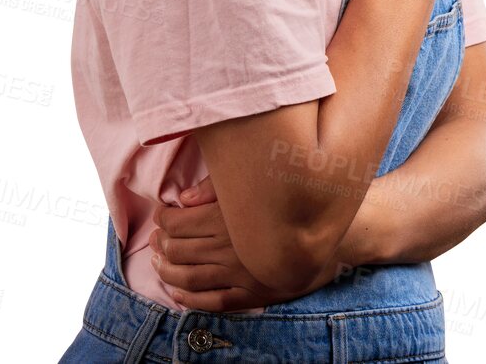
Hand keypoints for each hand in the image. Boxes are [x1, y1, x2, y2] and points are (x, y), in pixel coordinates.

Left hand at [150, 176, 307, 310]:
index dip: (163, 218)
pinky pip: (213, 302)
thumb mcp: (255, 184)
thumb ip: (217, 187)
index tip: (161, 214)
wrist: (330, 235)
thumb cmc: (289, 204)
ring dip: (167, 272)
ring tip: (157, 264)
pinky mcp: (252, 294)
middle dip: (160, 244)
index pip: (178, 222)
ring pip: (190, 278)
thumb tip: (184, 198)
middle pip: (179, 250)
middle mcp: (230, 249)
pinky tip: (178, 292)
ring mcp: (240, 275)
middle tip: (155, 239)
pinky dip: (190, 300)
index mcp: (228, 219)